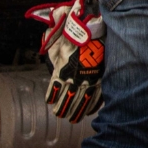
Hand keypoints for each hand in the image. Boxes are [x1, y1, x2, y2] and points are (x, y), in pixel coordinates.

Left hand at [25, 0, 104, 122]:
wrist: (97, 29)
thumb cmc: (77, 30)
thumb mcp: (59, 34)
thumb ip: (51, 39)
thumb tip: (45, 36)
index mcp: (61, 70)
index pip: (54, 90)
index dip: (52, 98)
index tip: (51, 102)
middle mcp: (74, 79)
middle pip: (67, 100)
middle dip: (64, 109)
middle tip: (61, 115)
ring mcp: (89, 80)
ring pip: (81, 102)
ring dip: (77, 111)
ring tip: (74, 118)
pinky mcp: (102, 78)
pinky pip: (98, 96)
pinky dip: (94, 105)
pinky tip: (92, 110)